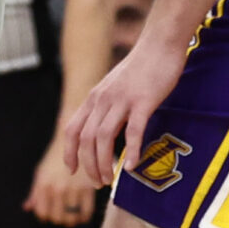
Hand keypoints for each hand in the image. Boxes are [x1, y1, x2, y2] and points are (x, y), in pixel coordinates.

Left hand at [25, 141, 98, 226]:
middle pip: (58, 218)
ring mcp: (73, 189)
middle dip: (60, 218)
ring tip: (73, 213)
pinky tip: (82, 211)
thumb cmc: (54, 160)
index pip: (42, 213)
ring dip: (73, 218)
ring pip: (72, 217)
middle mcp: (57, 188)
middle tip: (63, 214)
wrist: (74, 142)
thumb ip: (35, 192)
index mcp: (43, 184)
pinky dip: (83, 216)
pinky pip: (86, 213)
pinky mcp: (88, 189)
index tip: (51, 213)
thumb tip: (27, 208)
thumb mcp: (42, 172)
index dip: (46, 216)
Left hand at [64, 37, 186, 183]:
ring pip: (104, 137)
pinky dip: (131, 151)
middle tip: (98, 182)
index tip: (72, 171)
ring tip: (111, 180)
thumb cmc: (141, 69)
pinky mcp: (143, 101)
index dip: (69, 152)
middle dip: (89, 165)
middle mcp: (102, 99)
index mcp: (94, 97)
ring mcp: (121, 100)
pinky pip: (133, 131)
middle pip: (86, 138)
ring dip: (105, 163)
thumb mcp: (116, 87)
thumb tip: (106, 131)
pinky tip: (133, 167)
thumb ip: (108, 106)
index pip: (72, 128)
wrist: (159, 45)